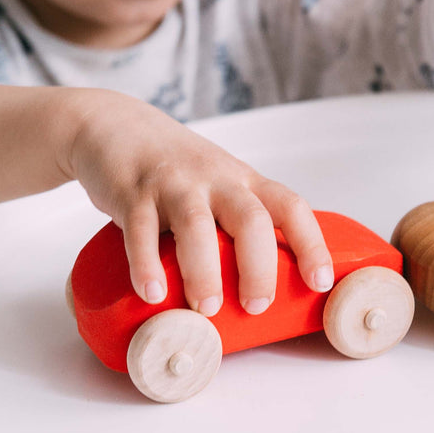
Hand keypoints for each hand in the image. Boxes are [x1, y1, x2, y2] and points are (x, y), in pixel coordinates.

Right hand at [63, 91, 333, 314]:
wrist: (114, 124)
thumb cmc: (173, 168)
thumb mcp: (217, 184)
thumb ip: (235, 225)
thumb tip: (255, 292)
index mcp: (243, 181)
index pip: (289, 206)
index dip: (311, 243)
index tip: (319, 282)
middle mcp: (214, 179)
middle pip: (249, 219)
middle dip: (258, 267)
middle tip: (256, 306)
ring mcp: (173, 184)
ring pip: (196, 225)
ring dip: (205, 270)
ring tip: (206, 308)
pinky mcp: (132, 192)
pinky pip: (140, 230)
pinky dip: (147, 264)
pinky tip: (153, 293)